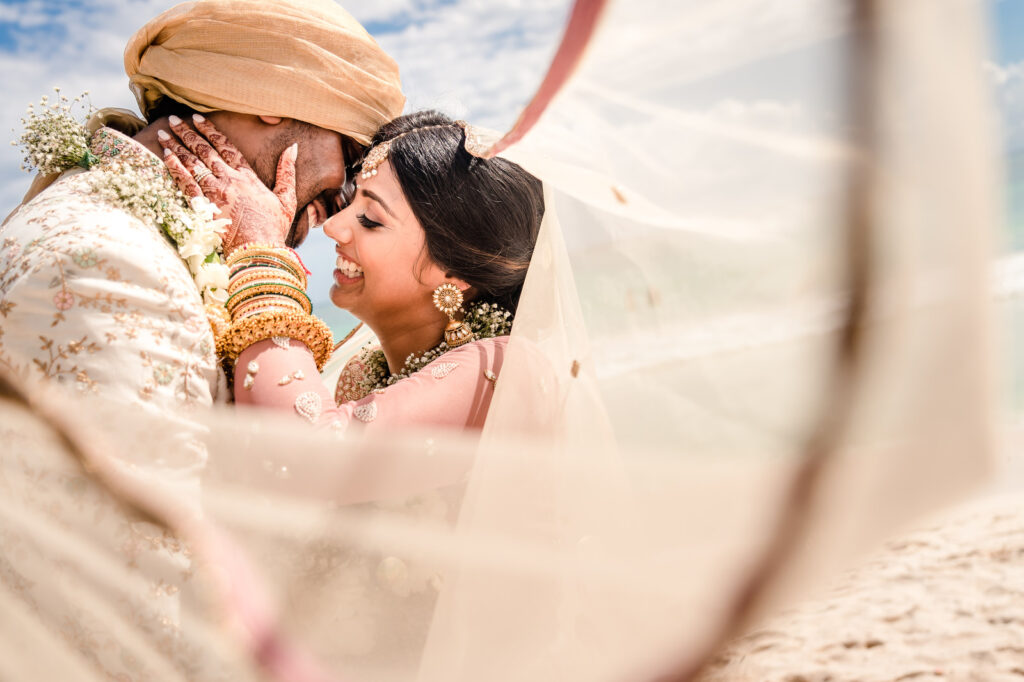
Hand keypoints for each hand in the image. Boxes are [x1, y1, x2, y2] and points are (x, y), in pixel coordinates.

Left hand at [159, 114, 296, 253]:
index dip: (211, 131)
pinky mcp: (203, 206)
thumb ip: (287, 171)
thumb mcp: (287, 198)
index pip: (226, 147)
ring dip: (176, 146)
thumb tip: (293, 148)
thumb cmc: (274, 228)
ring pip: (192, 163)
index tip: (198, 119)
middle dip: (187, 133)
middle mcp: (229, 180)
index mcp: (248, 177)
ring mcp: (215, 192)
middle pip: (204, 150)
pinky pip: (185, 182)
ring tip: (163, 133)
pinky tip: (166, 156)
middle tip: (173, 119)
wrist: (259, 250)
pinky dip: (175, 168)